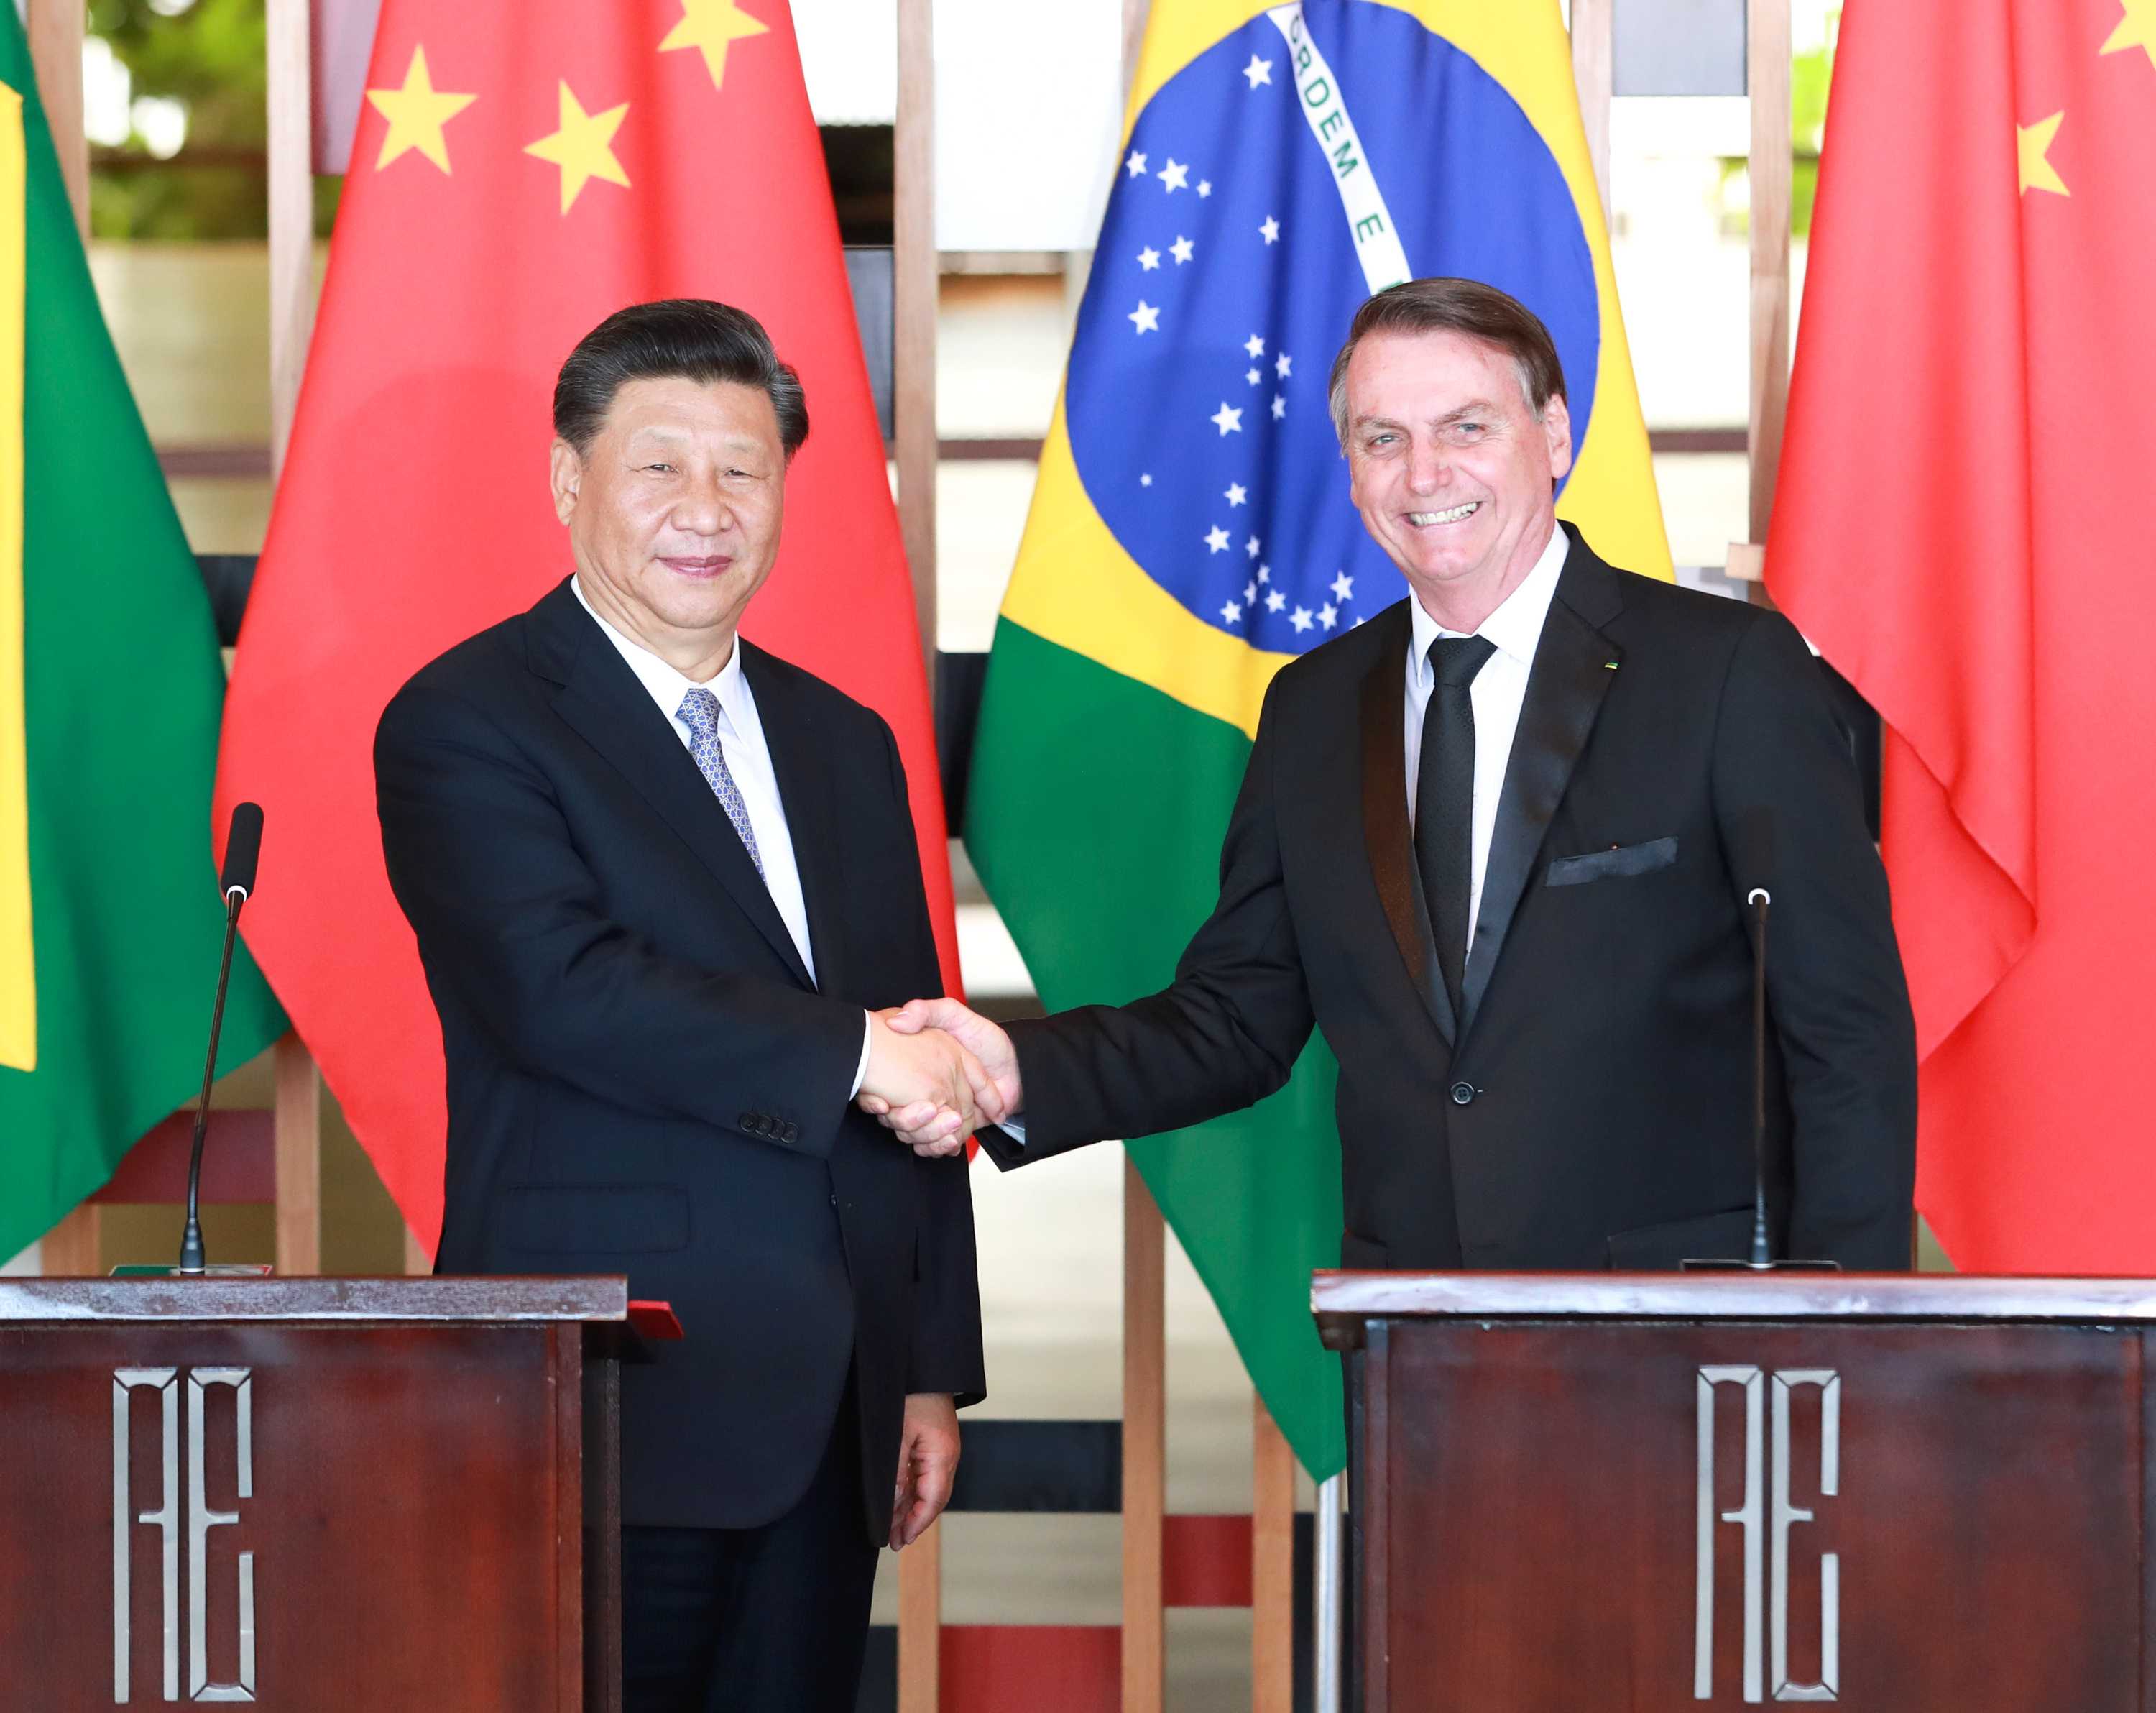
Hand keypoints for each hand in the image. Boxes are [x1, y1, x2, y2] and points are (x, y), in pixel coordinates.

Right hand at [860, 997, 1022, 1155]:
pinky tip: (943, 1141)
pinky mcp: (951, 1127)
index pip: (888, 1085)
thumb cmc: (987, 1040)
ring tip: (932, 1123)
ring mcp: (938, 1110)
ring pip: (917, 1132)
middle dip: (903, 1119)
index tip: (880, 1102)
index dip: (877, 1097)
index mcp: (919, 1065)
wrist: (1020, 1067)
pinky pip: (935, 1143)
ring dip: (921, 1134)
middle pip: (901, 1114)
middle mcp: (925, 1089)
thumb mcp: (953, 1014)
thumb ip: (926, 1011)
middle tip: (899, 1114)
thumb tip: (897, 1022)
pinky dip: (935, 1146)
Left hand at [891, 1392, 959, 1548]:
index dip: (916, 1523)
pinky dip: (912, 1490)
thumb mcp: (897, 1435)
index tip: (900, 1540)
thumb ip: (896, 1473)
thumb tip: (894, 1505)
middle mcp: (948, 1455)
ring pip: (929, 1487)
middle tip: (894, 1541)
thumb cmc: (910, 1395)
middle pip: (933, 1497)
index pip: (933, 1500)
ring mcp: (942, 1448)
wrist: (921, 1363)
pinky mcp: (934, 1441)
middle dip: (913, 1520)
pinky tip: (899, 1500)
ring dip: (911, 1507)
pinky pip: (925, 1473)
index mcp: (943, 1455)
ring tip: (893, 1527)